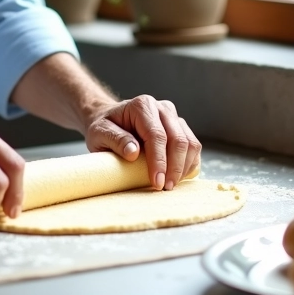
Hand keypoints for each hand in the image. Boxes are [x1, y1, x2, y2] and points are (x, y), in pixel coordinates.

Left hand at [84, 95, 200, 190]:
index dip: (159, 161)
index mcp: (142, 106)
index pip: (156, 135)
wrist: (110, 120)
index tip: (156, 182)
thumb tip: (133, 153)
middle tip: (165, 188)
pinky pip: (193, 146)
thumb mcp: (100, 133)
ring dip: (183, 167)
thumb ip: (116, 140)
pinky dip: (189, 163)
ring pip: (190, 143)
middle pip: (178, 139)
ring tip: (170, 185)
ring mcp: (174, 117)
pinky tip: (178, 176)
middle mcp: (162, 108)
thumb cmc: (105, 127)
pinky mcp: (180, 128)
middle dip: (174, 167)